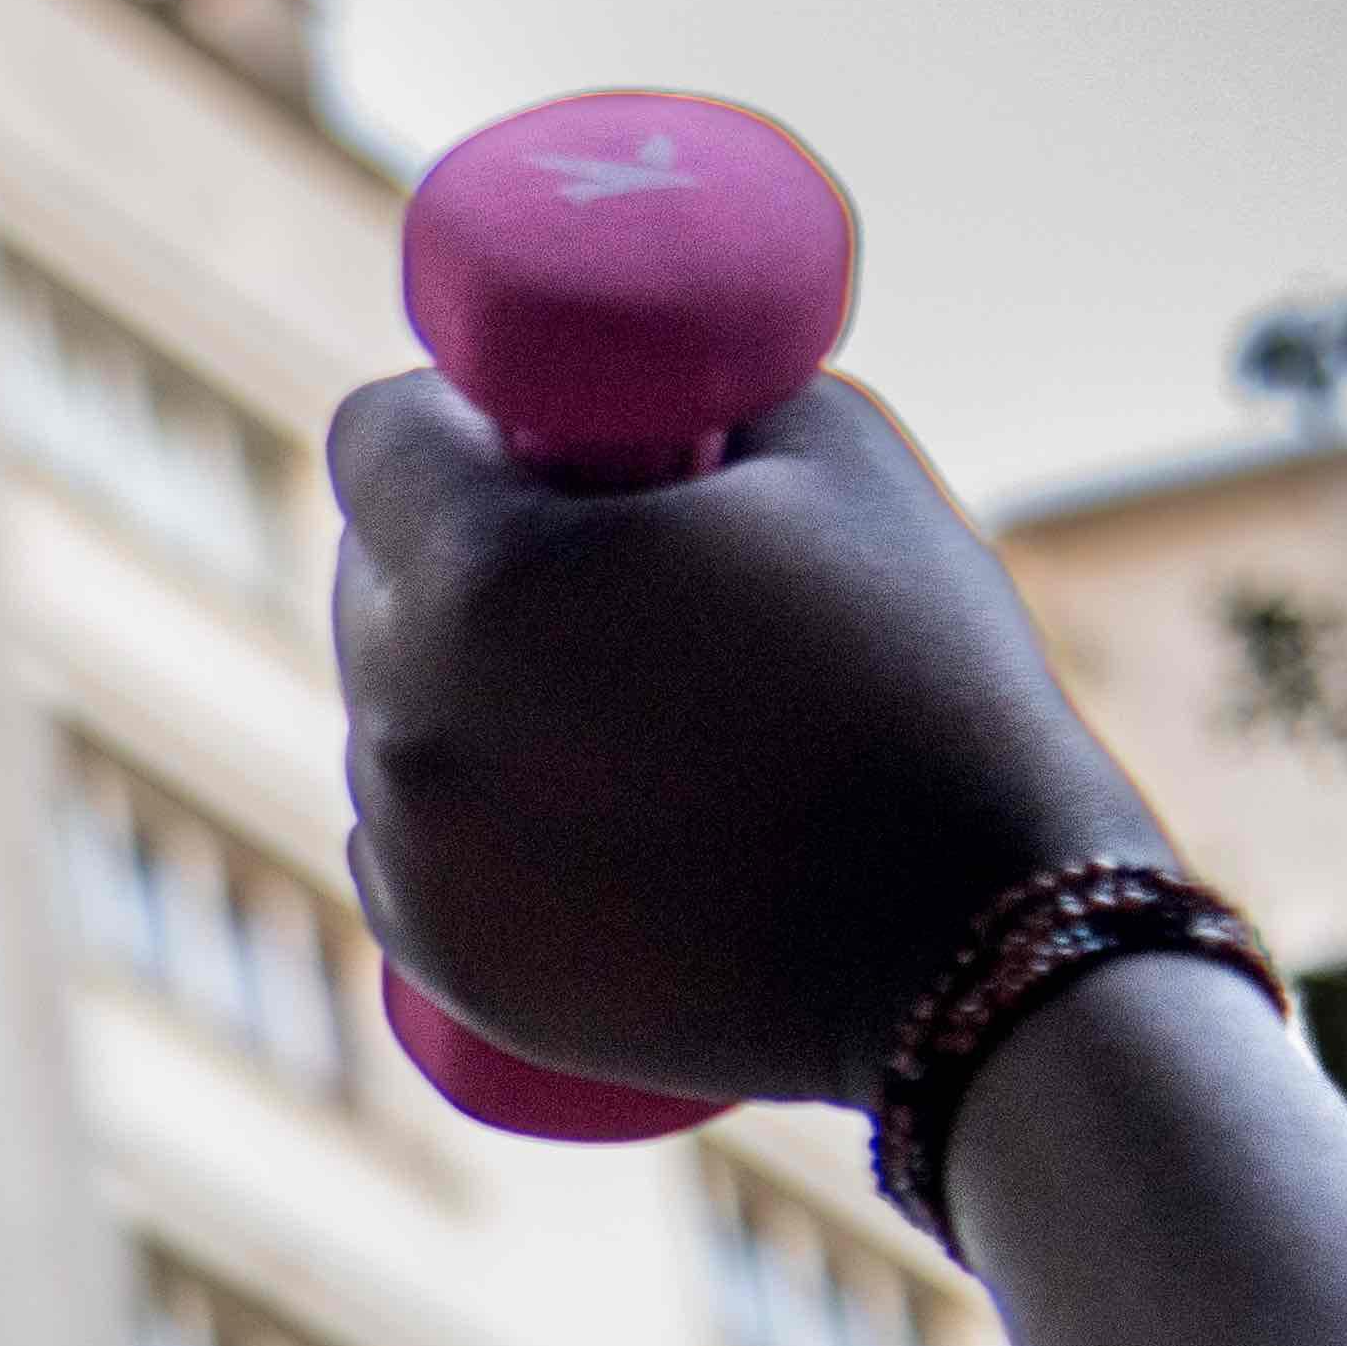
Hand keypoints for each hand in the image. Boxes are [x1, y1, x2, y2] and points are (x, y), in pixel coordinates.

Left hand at [323, 368, 1166, 1107]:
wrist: (975, 936)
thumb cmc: (920, 675)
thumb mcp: (832, 452)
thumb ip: (691, 388)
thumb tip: (623, 390)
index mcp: (485, 574)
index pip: (377, 438)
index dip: (458, 418)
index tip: (537, 444)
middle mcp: (412, 718)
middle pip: (371, 577)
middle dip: (458, 549)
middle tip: (598, 572)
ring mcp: (417, 853)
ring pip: (387, 712)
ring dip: (457, 684)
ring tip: (612, 700)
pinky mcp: (446, 957)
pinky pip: (402, 840)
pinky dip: (460, 811)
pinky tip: (571, 802)